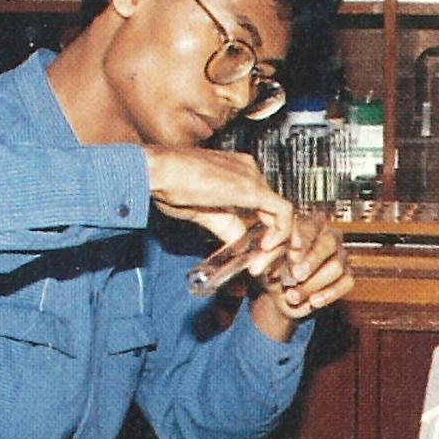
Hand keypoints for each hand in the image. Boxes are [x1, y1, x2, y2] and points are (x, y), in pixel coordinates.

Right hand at [145, 147, 291, 275]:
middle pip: (276, 211)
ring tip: (260, 264)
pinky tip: (264, 249)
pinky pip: (282, 212)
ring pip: (281, 214)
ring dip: (275, 245)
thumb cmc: (169, 185)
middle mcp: (250, 171)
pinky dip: (280, 234)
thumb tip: (240, 244)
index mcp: (239, 173)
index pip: (266, 206)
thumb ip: (227, 227)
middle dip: (274, 243)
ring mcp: (253, 177)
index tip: (259, 256)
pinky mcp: (253, 188)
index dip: (267, 233)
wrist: (156, 171)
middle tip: (262, 267)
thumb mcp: (204, 212)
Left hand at [249, 212, 353, 338]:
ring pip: (337, 266)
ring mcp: (341, 256)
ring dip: (313, 284)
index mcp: (310, 224)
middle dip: (311, 261)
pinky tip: (312, 301)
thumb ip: (270, 254)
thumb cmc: (273, 268)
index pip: (310, 227)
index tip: (292, 255)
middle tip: (296, 275)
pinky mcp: (347, 276)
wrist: (279, 293)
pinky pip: (345, 284)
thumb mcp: (266, 260)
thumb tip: (277, 252)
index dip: (302, 241)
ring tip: (293, 295)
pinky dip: (328, 294)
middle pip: (328, 244)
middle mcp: (329, 236)